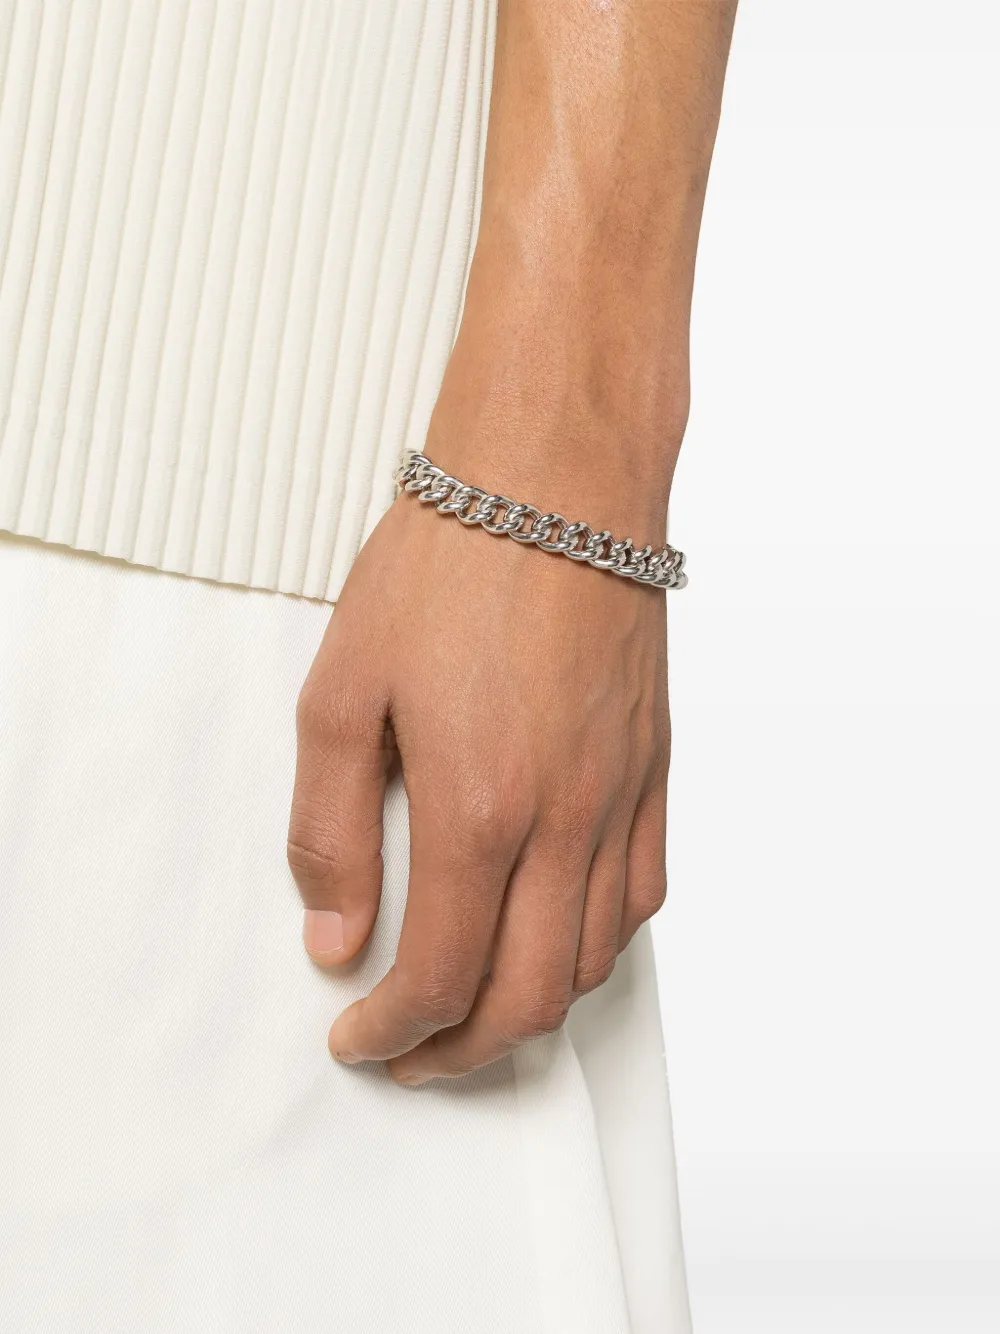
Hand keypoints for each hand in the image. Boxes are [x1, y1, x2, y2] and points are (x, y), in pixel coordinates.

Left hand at [287, 446, 673, 1083]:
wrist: (555, 477)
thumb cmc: (446, 565)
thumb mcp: (341, 689)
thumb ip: (330, 828)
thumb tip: (334, 935)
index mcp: (480, 807)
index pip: (443, 976)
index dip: (392, 1031)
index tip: (357, 1036)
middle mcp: (566, 819)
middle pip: (529, 997)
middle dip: (461, 1052)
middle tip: (410, 1052)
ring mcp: (622, 795)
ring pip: (594, 958)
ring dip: (531, 1009)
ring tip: (477, 1008)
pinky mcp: (654, 764)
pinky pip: (645, 891)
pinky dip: (596, 943)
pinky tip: (557, 932)